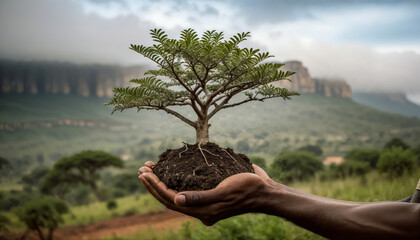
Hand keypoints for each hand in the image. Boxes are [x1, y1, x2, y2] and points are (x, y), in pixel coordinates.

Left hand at [138, 161, 274, 225]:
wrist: (265, 191)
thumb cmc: (247, 190)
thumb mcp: (224, 192)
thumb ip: (200, 198)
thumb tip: (176, 199)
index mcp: (203, 211)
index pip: (171, 200)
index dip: (155, 187)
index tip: (144, 173)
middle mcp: (201, 207)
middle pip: (170, 197)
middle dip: (154, 183)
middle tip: (142, 169)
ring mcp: (205, 200)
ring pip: (177, 192)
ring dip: (163, 180)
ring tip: (150, 168)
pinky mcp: (210, 191)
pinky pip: (189, 186)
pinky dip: (177, 178)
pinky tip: (172, 168)